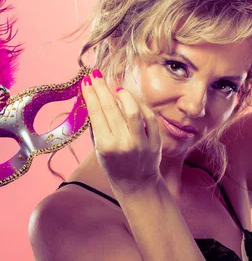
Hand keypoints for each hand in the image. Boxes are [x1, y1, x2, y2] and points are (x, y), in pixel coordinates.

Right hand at [81, 69, 162, 194]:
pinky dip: (140, 105)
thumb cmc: (114, 165)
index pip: (97, 113)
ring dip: (123, 95)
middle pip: (111, 108)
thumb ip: (97, 125)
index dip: (91, 94)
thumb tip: (93, 96)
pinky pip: (149, 116)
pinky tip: (131, 100)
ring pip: (133, 110)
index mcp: (106, 146)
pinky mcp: (155, 140)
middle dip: (102, 89)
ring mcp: (141, 142)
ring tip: (116, 89)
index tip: (87, 81)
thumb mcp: (99, 149)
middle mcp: (123, 143)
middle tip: (96, 76)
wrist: (137, 184)